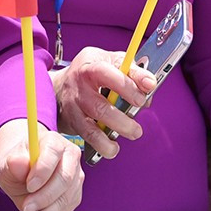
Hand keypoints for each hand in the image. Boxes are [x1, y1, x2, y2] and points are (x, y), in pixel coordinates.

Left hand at [0, 121, 83, 210]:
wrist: (22, 172)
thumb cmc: (17, 163)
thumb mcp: (8, 162)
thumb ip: (13, 162)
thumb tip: (20, 163)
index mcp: (53, 141)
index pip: (53, 152)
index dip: (43, 171)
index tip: (29, 186)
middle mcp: (69, 158)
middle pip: (64, 179)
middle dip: (44, 198)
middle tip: (25, 208)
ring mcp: (74, 178)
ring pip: (65, 199)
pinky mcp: (74, 196)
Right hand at [49, 45, 153, 159]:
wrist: (60, 86)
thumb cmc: (92, 73)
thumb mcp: (112, 62)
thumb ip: (132, 72)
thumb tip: (150, 86)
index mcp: (92, 62)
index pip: (111, 69)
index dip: (130, 83)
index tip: (146, 93)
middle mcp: (80, 81)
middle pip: (100, 103)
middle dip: (123, 118)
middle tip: (137, 127)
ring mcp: (74, 101)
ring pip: (93, 122)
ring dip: (115, 131)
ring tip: (132, 134)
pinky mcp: (72, 119)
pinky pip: (87, 135)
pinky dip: (102, 144)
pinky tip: (112, 147)